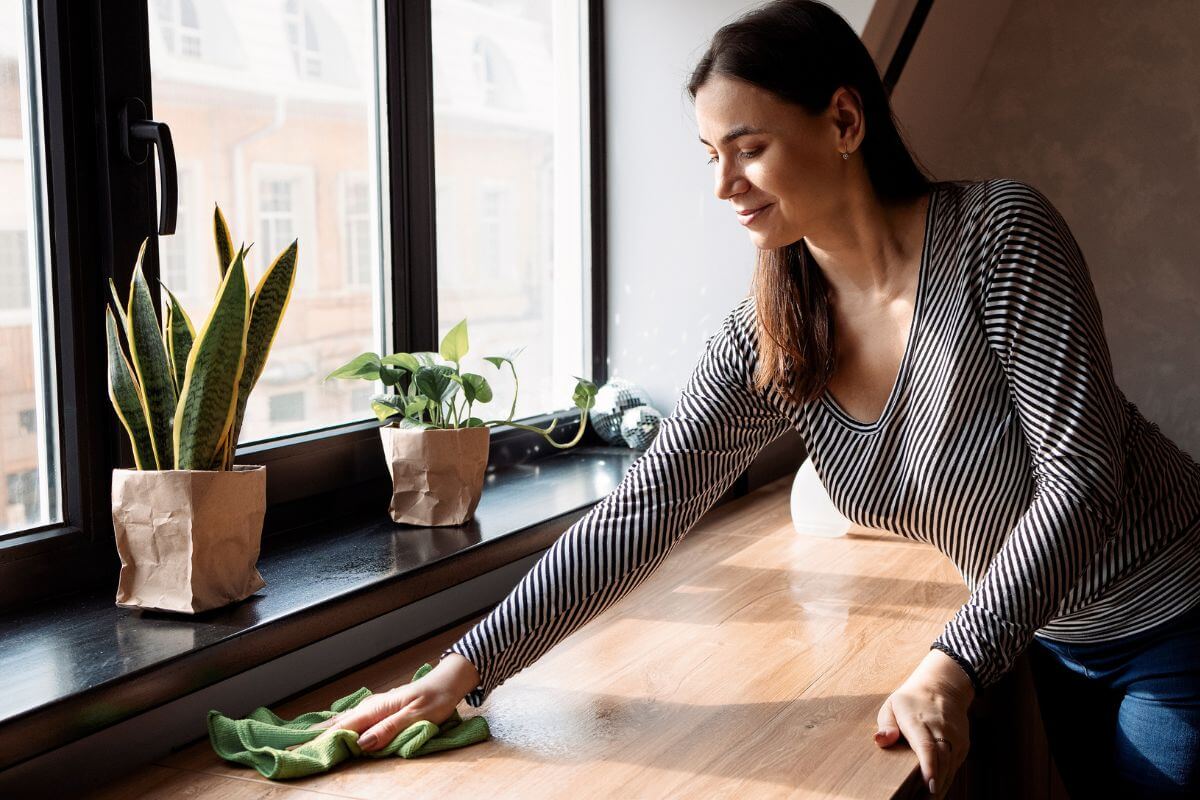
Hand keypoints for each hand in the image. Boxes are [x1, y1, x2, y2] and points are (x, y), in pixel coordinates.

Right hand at [297, 654, 480, 752]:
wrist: (449, 681)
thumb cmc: (436, 698)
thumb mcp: (416, 716)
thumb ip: (389, 729)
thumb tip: (362, 743)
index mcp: (377, 708)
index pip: (343, 728)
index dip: (320, 740)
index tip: (298, 749)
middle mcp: (372, 706)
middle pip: (337, 724)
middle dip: (314, 737)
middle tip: (289, 748)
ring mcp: (375, 706)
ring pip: (343, 721)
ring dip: (323, 731)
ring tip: (302, 741)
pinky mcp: (380, 709)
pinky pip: (353, 719)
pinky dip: (338, 725)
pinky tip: (331, 728)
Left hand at [874, 649, 974, 797]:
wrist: (943, 686)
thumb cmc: (911, 700)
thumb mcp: (892, 705)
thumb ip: (885, 725)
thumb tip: (881, 740)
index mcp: (919, 721)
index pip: (927, 745)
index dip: (929, 766)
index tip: (929, 784)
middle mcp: (940, 729)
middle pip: (941, 759)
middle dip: (935, 782)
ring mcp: (954, 737)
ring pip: (950, 765)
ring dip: (941, 784)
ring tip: (926, 799)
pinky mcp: (962, 744)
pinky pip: (955, 765)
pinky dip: (947, 778)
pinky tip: (936, 789)